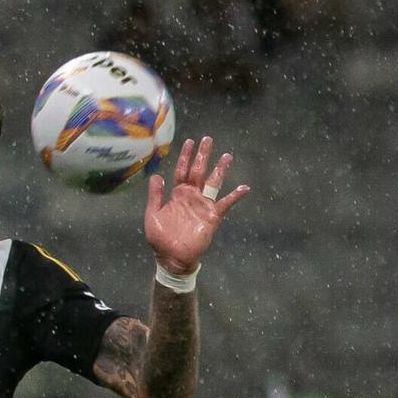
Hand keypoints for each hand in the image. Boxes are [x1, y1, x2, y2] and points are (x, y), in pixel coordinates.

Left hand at [144, 136, 249, 275]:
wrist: (171, 258)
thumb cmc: (161, 238)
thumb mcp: (152, 215)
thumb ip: (155, 196)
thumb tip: (157, 175)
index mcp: (176, 195)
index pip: (181, 171)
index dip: (185, 156)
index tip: (189, 141)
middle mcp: (191, 196)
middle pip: (198, 171)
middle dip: (202, 156)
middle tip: (208, 139)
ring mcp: (203, 205)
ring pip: (213, 183)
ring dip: (220, 169)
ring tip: (227, 156)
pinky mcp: (212, 216)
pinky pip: (225, 204)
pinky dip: (235, 196)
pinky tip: (244, 188)